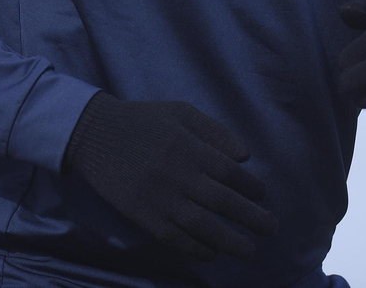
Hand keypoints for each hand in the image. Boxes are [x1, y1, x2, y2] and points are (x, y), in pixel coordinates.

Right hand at [62, 92, 276, 260]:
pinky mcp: (142, 214)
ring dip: (229, 241)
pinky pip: (174, 237)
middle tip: (271, 229)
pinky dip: (195, 247)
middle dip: (250, 217)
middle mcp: (178, 173)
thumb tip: (245, 157)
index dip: (250, 186)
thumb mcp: (181, 112)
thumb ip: (214, 131)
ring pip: (201, 225)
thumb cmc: (143, 120)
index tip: (262, 195)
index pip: (229, 172)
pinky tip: (211, 253)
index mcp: (189, 146)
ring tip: (250, 250)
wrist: (94, 133)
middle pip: (222, 201)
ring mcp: (159, 197)